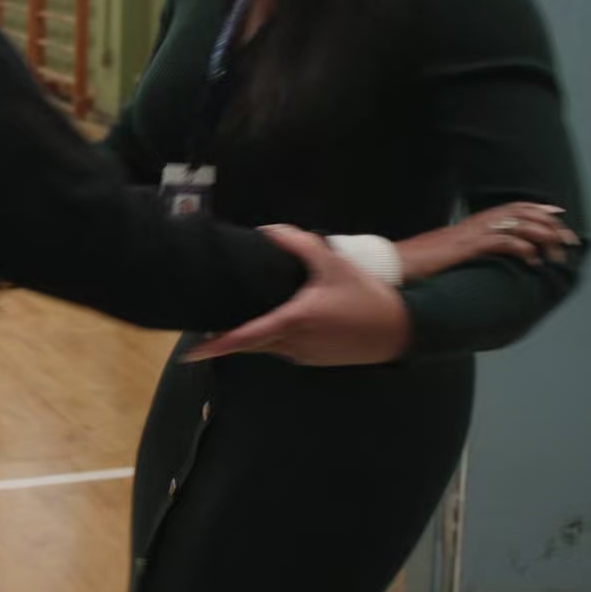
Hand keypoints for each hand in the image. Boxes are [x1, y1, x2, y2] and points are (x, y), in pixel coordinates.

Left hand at [186, 226, 409, 366]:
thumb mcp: (333, 263)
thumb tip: (269, 231)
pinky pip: (283, 350)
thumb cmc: (364, 295)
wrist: (398, 330)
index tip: (192, 352)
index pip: (247, 337)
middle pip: (250, 344)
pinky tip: (274, 323)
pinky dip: (272, 340)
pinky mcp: (312, 360)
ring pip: (267, 348)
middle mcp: (293, 343)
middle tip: (205, 328)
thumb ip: (299, 244)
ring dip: (252, 338)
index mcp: (293, 320)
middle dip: (227, 339)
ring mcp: (303, 355)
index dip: (217, 346)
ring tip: (238, 318)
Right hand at [395, 202, 577, 280]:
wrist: (395, 264)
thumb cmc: (416, 264)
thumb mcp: (446, 255)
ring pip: (519, 226)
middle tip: (568, 240)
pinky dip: (524, 249)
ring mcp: (472, 234)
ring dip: (543, 239)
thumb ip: (465, 252)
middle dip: (550, 225)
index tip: (558, 215)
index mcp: (471, 223)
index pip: (511, 207)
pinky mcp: (470, 246)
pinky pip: (505, 242)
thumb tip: (477, 260)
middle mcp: (475, 223)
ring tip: (556, 255)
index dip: (537, 209)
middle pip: (522, 213)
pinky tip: (533, 261)